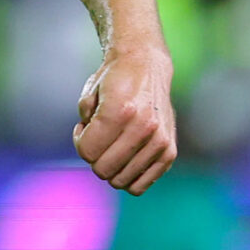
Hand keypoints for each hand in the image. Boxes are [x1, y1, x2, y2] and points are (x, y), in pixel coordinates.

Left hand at [73, 45, 176, 194]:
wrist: (146, 65)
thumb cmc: (113, 80)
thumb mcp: (88, 96)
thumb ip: (83, 127)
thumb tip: (90, 153)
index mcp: (120, 110)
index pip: (87, 152)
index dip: (79, 141)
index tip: (84, 128)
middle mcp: (143, 127)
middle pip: (102, 169)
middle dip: (93, 156)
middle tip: (98, 137)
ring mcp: (159, 141)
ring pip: (120, 180)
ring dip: (110, 166)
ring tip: (112, 144)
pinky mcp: (169, 151)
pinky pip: (141, 185)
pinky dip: (127, 177)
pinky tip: (125, 157)